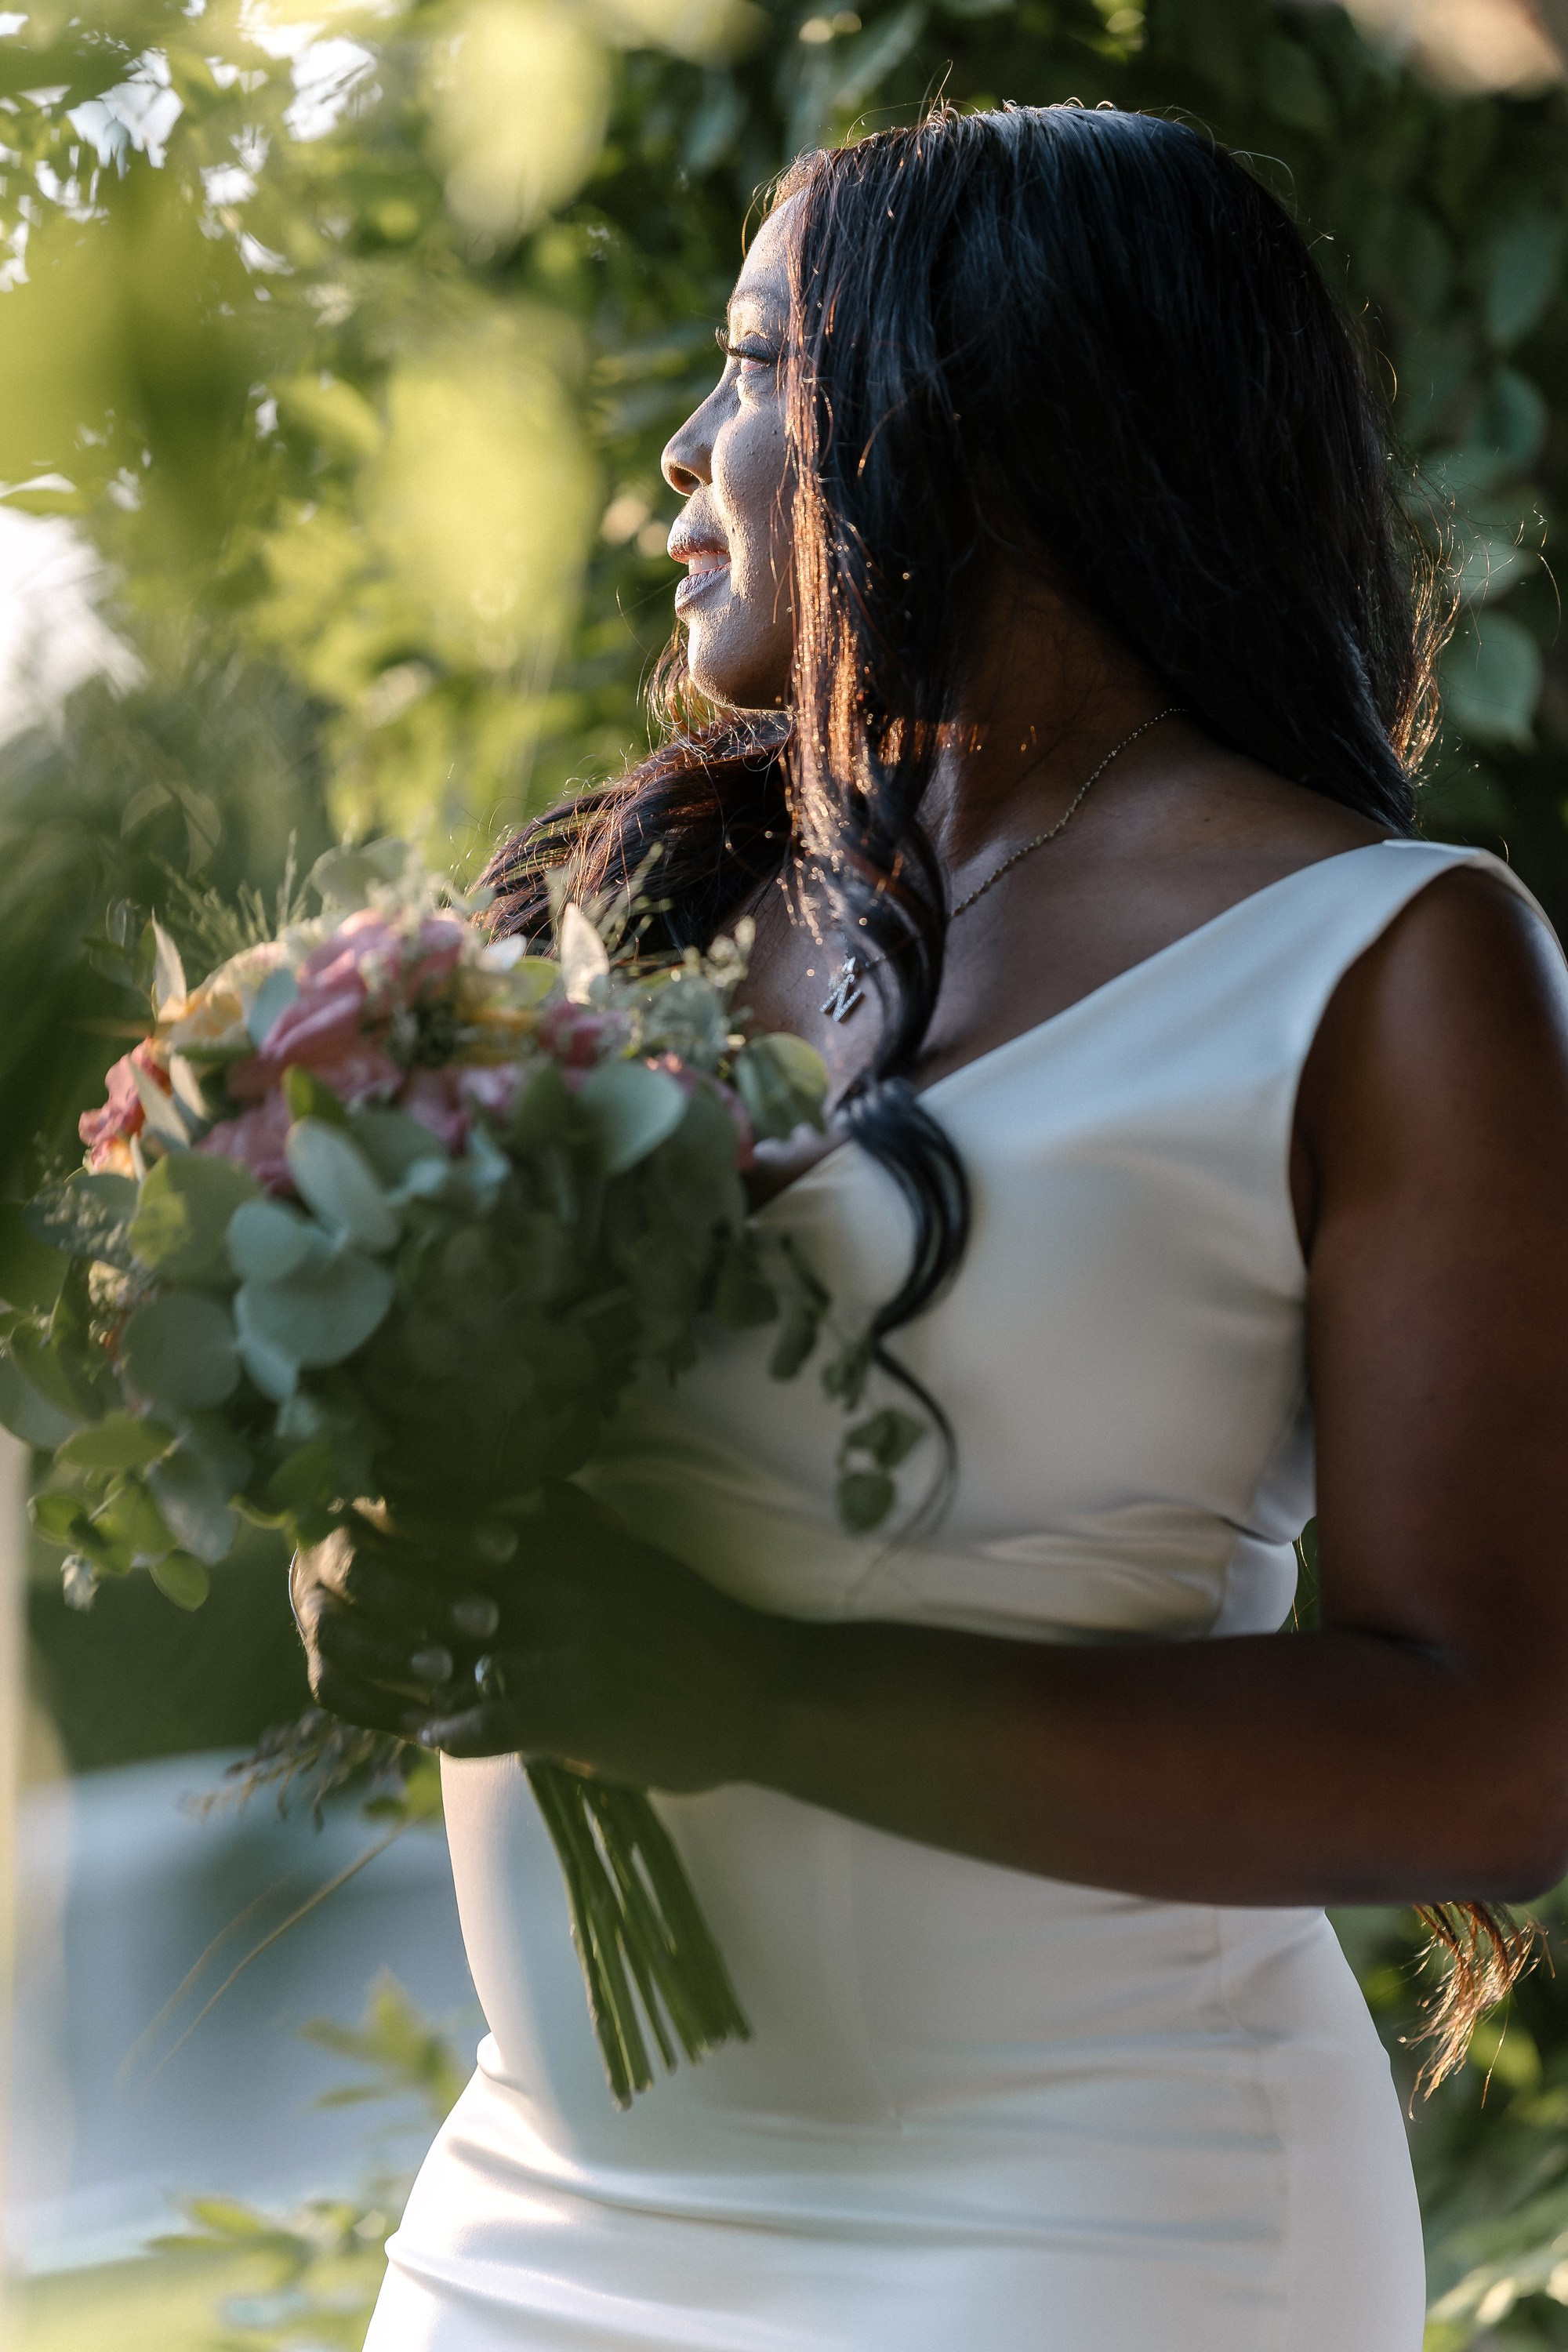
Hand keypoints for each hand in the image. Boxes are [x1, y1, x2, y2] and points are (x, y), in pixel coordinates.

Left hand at [290, 1486, 795, 1789]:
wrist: (754, 1691)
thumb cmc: (688, 1619)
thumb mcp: (627, 1549)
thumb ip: (571, 1522)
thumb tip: (525, 1492)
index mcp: (558, 1539)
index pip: (444, 1520)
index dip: (393, 1533)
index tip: (362, 1543)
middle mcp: (542, 1583)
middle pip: (424, 1587)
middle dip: (384, 1609)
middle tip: (351, 1622)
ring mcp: (545, 1650)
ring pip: (434, 1660)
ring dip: (401, 1679)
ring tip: (378, 1685)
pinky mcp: (556, 1715)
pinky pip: (470, 1724)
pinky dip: (444, 1731)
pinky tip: (432, 1734)